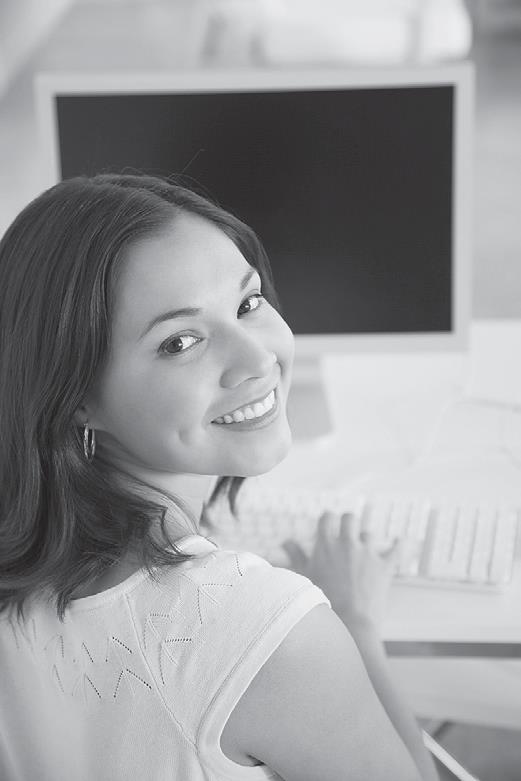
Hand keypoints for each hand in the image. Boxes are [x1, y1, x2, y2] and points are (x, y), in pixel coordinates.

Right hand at [282, 512, 399, 632]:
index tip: (328, 523)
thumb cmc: (323, 602)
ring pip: (368, 534)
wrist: (349, 624)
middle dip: (347, 522)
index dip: (328, 519)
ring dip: (365, 540)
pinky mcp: (384, 566)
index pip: (327, 518)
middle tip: (346, 530)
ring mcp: (367, 554)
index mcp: (326, 545)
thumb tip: (286, 543)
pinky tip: (400, 540)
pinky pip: (396, 549)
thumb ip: (295, 556)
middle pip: (349, 518)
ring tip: (363, 548)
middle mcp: (347, 543)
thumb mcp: (304, 577)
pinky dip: (399, 545)